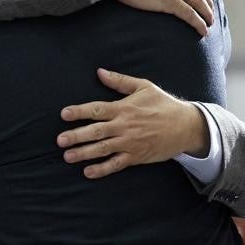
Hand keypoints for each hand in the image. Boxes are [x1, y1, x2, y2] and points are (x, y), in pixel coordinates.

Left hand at [57, 69, 208, 178]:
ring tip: (67, 156)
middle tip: (60, 140)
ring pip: (102, 149)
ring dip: (84, 153)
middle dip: (76, 135)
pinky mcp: (136, 156)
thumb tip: (99, 72)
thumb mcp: (144, 86)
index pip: (97, 109)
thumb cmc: (163, 104)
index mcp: (124, 108)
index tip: (64, 114)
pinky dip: (102, 169)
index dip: (79, 111)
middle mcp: (124, 126)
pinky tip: (88, 171)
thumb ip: (120, 81)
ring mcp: (129, 143)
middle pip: (96, 131)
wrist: (185, 126)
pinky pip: (116, 164)